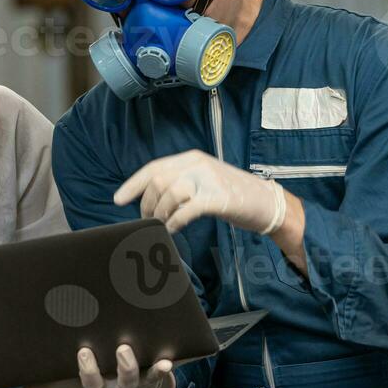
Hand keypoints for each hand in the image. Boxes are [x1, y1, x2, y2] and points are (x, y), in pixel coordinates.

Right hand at [20, 345, 174, 387]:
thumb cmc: (97, 378)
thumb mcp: (72, 382)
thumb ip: (48, 385)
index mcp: (99, 384)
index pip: (92, 382)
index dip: (89, 370)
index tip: (84, 352)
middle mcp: (120, 384)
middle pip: (121, 380)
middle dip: (120, 365)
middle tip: (117, 348)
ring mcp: (138, 379)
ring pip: (140, 375)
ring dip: (140, 363)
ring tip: (133, 347)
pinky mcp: (154, 373)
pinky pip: (161, 372)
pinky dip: (165, 368)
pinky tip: (168, 360)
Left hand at [115, 149, 287, 234]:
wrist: (268, 203)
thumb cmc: (233, 196)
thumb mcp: (204, 181)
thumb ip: (180, 183)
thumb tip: (151, 199)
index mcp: (192, 158)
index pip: (154, 167)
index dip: (133, 184)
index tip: (119, 199)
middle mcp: (198, 164)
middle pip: (158, 181)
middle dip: (147, 204)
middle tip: (149, 221)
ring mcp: (209, 180)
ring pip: (169, 193)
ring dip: (160, 213)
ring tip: (162, 225)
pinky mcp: (219, 198)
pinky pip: (186, 210)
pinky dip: (174, 221)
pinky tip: (173, 229)